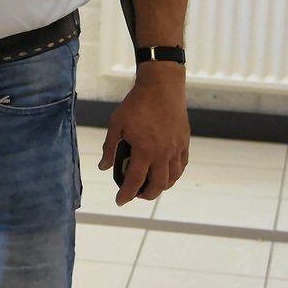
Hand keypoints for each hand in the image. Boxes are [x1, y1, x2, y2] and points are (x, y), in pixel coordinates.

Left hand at [99, 71, 189, 206]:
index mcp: (144, 150)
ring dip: (162, 187)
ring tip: (152, 186)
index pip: (135, 181)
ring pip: (172, 178)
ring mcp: (176, 148)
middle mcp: (163, 153)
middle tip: (137, 195)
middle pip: (157, 185)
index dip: (126, 194)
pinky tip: (167, 173)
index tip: (120, 201)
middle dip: (146, 195)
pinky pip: (182, 165)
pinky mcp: (184, 141)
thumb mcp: (116, 123)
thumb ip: (110, 147)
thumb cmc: (137, 103)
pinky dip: (174, 174)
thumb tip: (104, 167)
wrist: (161, 86)